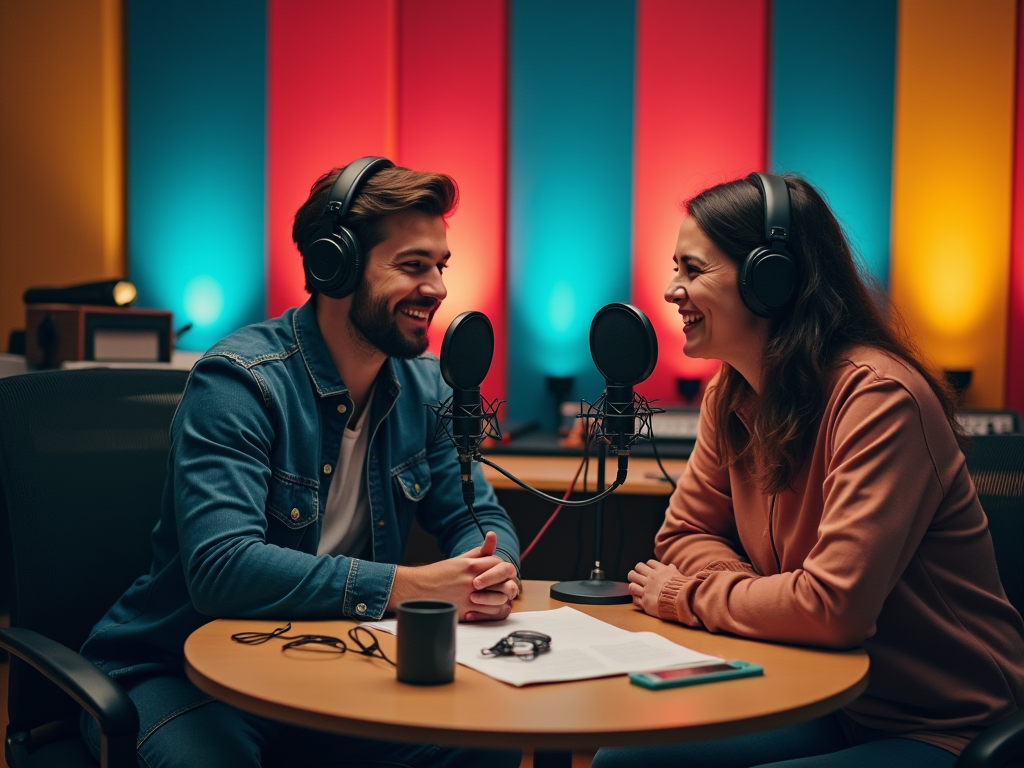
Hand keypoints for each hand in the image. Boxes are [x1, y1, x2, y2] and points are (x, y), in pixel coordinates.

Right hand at [388, 531, 518, 621]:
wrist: (417, 590)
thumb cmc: (437, 574)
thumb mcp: (459, 559)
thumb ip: (478, 551)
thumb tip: (492, 537)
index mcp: (470, 565)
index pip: (499, 564)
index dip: (502, 569)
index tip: (500, 574)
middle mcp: (471, 581)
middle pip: (504, 582)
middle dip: (507, 584)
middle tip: (505, 586)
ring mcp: (470, 597)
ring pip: (501, 599)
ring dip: (503, 598)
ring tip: (499, 597)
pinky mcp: (466, 612)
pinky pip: (490, 613)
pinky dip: (495, 610)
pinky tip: (492, 607)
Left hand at [628, 559, 682, 617]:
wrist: (683, 602)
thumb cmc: (684, 589)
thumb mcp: (680, 576)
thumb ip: (673, 571)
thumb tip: (671, 566)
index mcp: (660, 571)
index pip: (649, 563)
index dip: (648, 566)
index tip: (649, 571)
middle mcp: (651, 578)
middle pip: (638, 568)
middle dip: (637, 571)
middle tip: (639, 577)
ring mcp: (647, 589)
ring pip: (632, 581)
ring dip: (633, 583)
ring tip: (635, 586)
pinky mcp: (645, 601)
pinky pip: (634, 597)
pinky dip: (635, 596)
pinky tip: (638, 597)